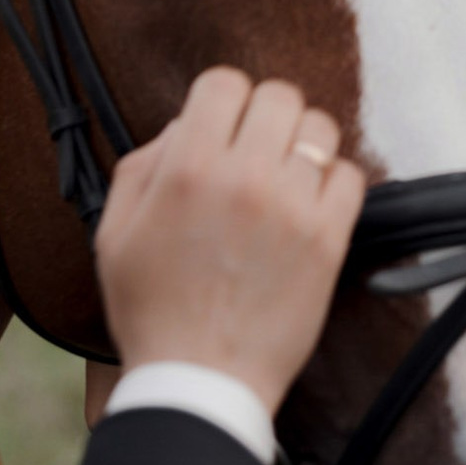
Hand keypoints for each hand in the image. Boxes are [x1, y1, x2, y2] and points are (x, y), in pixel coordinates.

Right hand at [94, 68, 364, 415]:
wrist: (200, 382)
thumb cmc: (152, 312)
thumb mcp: (115, 232)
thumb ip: (143, 165)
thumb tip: (184, 126)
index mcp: (187, 169)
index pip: (223, 82)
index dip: (221, 99)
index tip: (222, 124)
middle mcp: (243, 177)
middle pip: (278, 95)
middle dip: (265, 115)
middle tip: (255, 149)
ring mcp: (291, 207)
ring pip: (320, 128)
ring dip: (303, 144)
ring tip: (285, 176)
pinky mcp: (327, 240)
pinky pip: (351, 176)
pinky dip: (333, 182)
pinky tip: (309, 206)